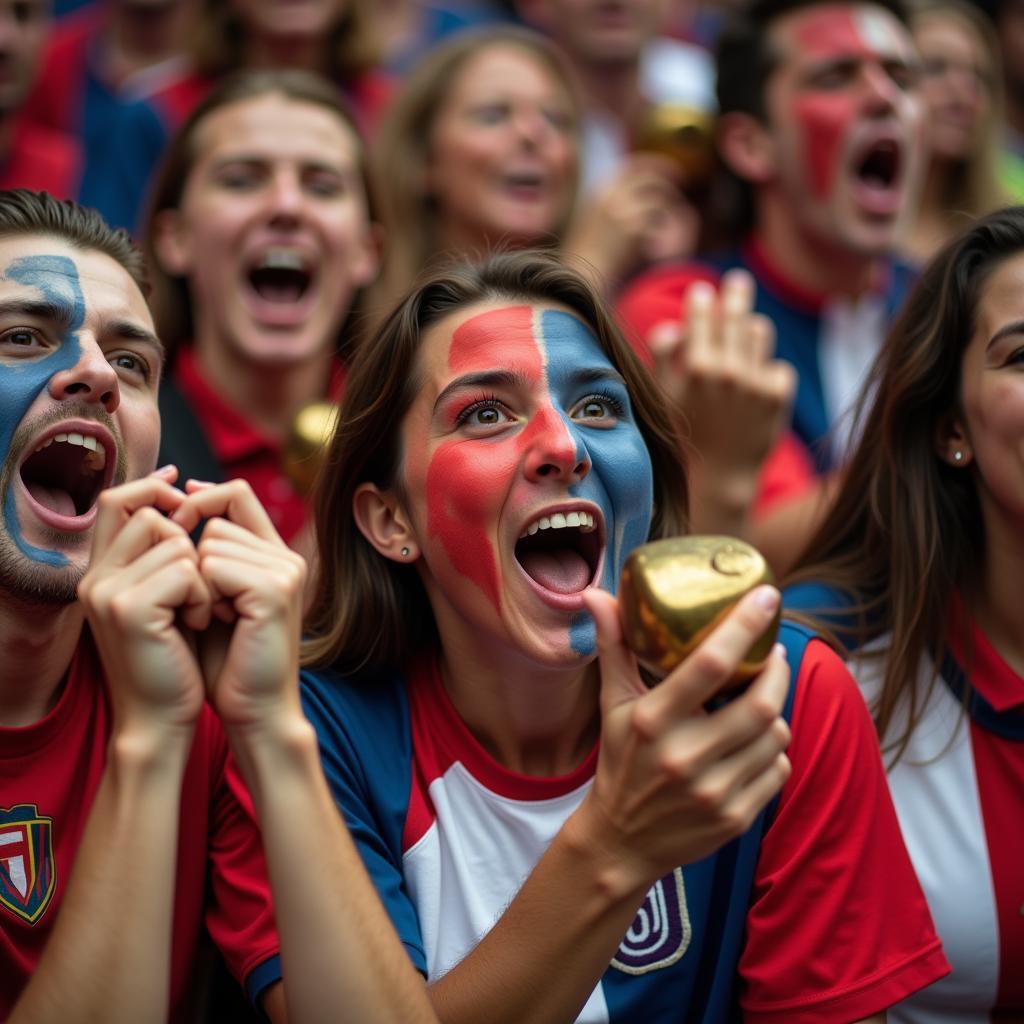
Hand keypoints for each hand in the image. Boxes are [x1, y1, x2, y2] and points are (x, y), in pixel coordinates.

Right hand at [78, 466, 209, 734]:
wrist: (162, 718)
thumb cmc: (174, 659)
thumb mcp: (166, 599)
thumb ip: (163, 555)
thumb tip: (181, 496)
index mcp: (100, 573)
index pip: (116, 502)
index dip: (150, 488)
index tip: (181, 486)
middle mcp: (94, 578)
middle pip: (150, 516)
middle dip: (189, 544)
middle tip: (196, 590)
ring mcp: (107, 592)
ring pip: (176, 543)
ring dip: (201, 577)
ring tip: (196, 613)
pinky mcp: (130, 608)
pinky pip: (187, 570)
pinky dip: (203, 596)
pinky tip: (198, 623)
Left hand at [170, 479, 306, 733]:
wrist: (253, 710)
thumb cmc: (227, 662)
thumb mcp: (214, 597)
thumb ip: (209, 554)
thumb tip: (184, 497)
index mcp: (275, 555)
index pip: (237, 494)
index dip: (201, 500)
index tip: (177, 523)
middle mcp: (286, 556)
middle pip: (218, 519)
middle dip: (195, 558)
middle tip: (207, 606)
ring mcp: (285, 570)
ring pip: (212, 541)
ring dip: (197, 580)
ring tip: (215, 617)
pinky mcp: (274, 589)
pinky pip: (215, 566)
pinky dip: (204, 595)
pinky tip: (219, 622)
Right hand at [565, 155, 696, 287]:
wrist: (582, 275)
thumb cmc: (588, 255)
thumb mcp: (593, 222)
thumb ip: (611, 206)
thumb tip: (634, 197)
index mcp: (600, 191)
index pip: (632, 166)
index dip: (653, 164)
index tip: (667, 169)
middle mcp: (610, 196)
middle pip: (648, 175)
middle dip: (668, 174)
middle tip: (684, 179)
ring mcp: (621, 210)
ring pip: (657, 201)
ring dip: (667, 211)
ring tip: (669, 224)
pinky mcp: (632, 228)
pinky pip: (658, 224)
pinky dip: (660, 233)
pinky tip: (654, 247)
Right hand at [573, 585, 790, 894]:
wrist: (621, 842)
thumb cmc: (620, 761)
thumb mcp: (613, 704)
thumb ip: (613, 647)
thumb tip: (596, 593)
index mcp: (653, 721)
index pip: (709, 665)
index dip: (743, 626)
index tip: (765, 595)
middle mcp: (685, 757)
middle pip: (761, 704)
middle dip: (777, 672)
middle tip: (772, 655)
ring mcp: (714, 792)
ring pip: (776, 736)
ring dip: (775, 712)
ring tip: (759, 701)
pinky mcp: (736, 818)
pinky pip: (778, 769)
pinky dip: (773, 750)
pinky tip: (754, 743)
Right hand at [650, 271, 795, 510]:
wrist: (718, 476)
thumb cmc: (684, 433)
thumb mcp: (662, 395)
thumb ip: (664, 355)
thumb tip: (676, 326)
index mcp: (696, 367)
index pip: (702, 314)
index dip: (702, 300)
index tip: (702, 292)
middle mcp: (728, 370)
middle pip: (736, 313)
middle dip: (736, 294)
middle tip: (737, 283)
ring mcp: (756, 382)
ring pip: (759, 331)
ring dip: (749, 331)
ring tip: (742, 339)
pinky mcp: (778, 395)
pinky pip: (776, 365)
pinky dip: (765, 371)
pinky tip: (753, 389)